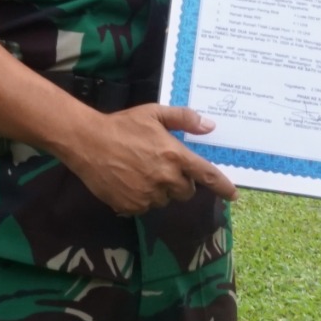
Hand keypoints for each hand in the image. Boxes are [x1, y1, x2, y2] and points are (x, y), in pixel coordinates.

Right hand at [56, 105, 238, 215]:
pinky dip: (142, 198)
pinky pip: (145, 207)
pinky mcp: (132, 206)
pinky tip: (129, 182)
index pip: (206, 175)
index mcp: (174, 155)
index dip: (222, 186)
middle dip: (180, 183)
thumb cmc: (122, 125)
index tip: (233, 194)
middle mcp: (165, 178)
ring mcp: (148, 194)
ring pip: (165, 200)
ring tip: (141, 172)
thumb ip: (183, 119)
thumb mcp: (154, 113)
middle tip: (164, 168)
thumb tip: (209, 126)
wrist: (87, 142)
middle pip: (186, 191)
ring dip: (160, 190)